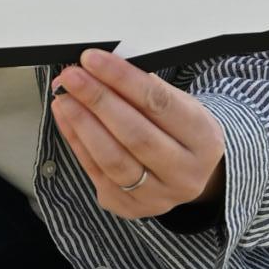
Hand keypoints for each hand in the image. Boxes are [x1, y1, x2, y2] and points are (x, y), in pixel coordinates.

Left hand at [51, 46, 223, 219]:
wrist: (190, 173)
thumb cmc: (180, 130)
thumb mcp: (179, 104)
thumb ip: (145, 90)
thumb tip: (98, 70)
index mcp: (204, 140)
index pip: (159, 104)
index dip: (123, 79)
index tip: (93, 60)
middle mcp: (185, 174)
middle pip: (135, 135)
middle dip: (98, 100)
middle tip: (72, 77)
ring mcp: (158, 196)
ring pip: (113, 159)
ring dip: (82, 124)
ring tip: (65, 97)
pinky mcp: (130, 208)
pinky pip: (96, 172)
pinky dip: (77, 141)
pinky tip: (66, 117)